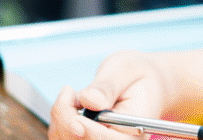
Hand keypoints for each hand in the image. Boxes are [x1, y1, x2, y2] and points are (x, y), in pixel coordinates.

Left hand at [47, 50, 176, 139]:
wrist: (144, 82)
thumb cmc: (139, 75)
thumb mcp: (127, 70)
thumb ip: (108, 85)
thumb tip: (90, 101)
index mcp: (134, 130)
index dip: (89, 133)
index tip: (77, 117)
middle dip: (66, 120)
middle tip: (69, 92)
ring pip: (65, 139)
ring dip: (60, 117)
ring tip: (73, 94)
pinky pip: (61, 137)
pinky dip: (58, 120)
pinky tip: (70, 104)